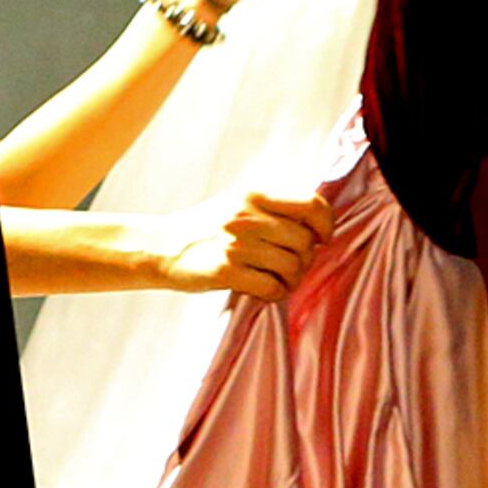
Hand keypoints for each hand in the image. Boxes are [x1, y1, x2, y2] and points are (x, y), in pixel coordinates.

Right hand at [145, 187, 335, 302]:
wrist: (162, 246)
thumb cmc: (207, 227)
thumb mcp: (239, 202)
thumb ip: (274, 206)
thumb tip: (318, 222)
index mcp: (254, 194)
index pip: (312, 205)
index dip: (326, 225)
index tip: (322, 238)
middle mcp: (247, 216)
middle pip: (304, 242)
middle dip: (306, 259)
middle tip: (292, 267)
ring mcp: (236, 244)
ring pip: (291, 267)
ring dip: (292, 280)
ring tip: (279, 280)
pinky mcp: (225, 272)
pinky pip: (272, 287)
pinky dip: (276, 294)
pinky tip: (266, 291)